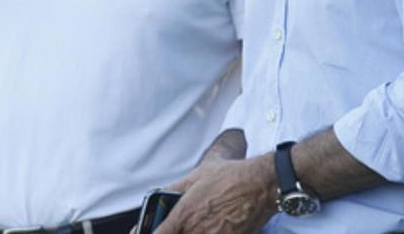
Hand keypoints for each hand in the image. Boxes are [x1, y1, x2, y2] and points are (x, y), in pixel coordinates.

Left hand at [153, 157, 277, 233]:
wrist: (262, 184)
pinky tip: (214, 226)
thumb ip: (174, 188)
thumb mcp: (197, 175)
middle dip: (173, 232)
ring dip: (191, 233)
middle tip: (172, 227)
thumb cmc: (230, 176)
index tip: (141, 233)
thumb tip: (159, 195)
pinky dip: (211, 232)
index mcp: (185, 213)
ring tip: (201, 223)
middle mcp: (197, 230)